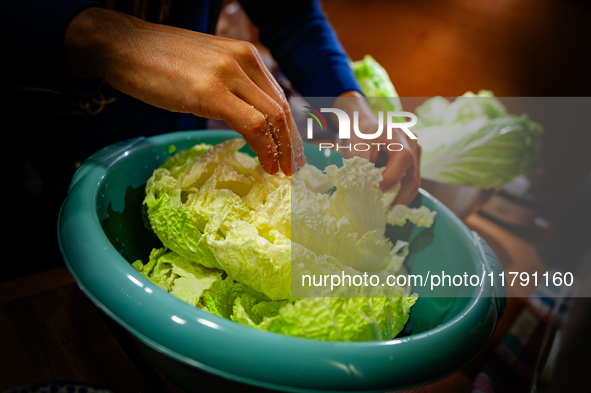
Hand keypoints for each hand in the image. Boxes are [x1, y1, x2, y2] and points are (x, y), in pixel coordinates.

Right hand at [64, 7, 304, 174]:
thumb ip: (230, 85)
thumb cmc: (158, 59)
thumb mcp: (206, 67)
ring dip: (281, 149)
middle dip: (290, 143)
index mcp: (245, 55)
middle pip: (281, 109)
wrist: (122, 45)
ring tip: (279, 170)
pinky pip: (251, 125)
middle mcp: (243, 60)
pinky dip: (264, 148)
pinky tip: (264, 163)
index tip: (289, 151)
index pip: (278, 97)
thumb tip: (245, 115)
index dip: (288, 128)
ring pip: (272, 118)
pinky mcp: (211, 91)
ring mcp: (229, 74)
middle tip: (291, 167)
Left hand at [334, 91, 420, 204]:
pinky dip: (400, 194)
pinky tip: (388, 202)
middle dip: (399, 198)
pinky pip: (410, 182)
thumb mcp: (356, 147)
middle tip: (384, 212)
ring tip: (386, 211)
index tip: (374, 193)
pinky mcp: (414, 163)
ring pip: (414, 183)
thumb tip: (364, 188)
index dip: (390, 180)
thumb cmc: (360, 135)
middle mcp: (413, 145)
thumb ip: (360, 166)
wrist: (366, 127)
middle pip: (413, 177)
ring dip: (401, 199)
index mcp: (401, 137)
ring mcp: (416, 155)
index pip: (402, 161)